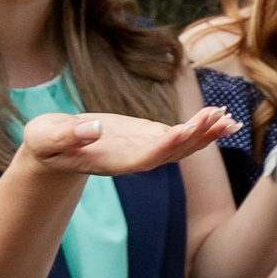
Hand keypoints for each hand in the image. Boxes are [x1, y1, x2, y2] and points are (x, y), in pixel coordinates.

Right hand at [23, 107, 235, 177]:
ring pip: (181, 145)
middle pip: (170, 153)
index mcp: (110, 161)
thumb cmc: (46, 144)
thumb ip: (67, 135)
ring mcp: (143, 149)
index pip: (142, 158)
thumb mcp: (47, 138)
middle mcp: (133, 159)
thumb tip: (93, 127)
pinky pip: (180, 134)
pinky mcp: (148, 137)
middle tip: (217, 118)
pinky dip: (202, 126)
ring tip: (230, 120)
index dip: (163, 146)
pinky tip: (223, 116)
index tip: (182, 131)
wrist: (54, 149)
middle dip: (194, 137)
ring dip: (206, 133)